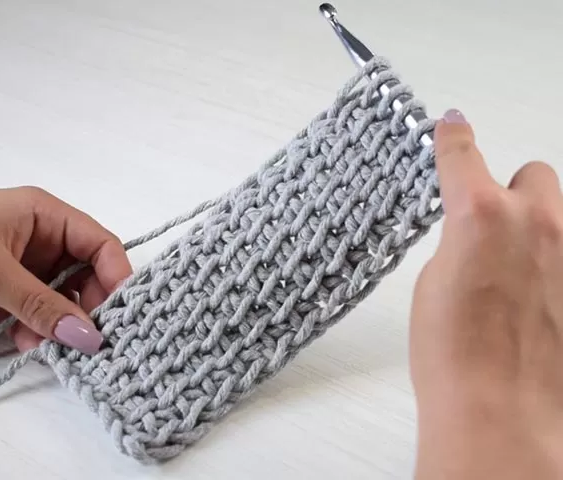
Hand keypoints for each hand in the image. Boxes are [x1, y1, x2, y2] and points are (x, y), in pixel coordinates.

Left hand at [0, 187, 131, 353]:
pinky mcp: (8, 289)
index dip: (117, 275)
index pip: (100, 243)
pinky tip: (24, 341)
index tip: (123, 314)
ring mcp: (25, 265)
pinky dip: (36, 328)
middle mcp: (42, 237)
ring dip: (58, 323)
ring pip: (62, 296)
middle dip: (85, 306)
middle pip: (86, 273)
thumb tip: (89, 338)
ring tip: (45, 344)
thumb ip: (42, 305)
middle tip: (84, 338)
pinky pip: (38, 310)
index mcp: (45, 214)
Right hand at [411, 110, 562, 477]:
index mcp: (481, 215)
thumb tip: (470, 229)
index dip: (453, 137)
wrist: (502, 412)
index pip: (462, 154)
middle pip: (533, 174)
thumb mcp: (433, 283)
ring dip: (537, 226)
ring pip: (559, 212)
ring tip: (514, 273)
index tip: (451, 127)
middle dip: (512, 192)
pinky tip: (535, 300)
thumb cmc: (453, 355)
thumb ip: (457, 240)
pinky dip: (551, 262)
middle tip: (491, 228)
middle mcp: (537, 222)